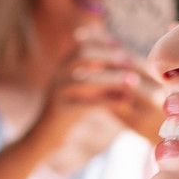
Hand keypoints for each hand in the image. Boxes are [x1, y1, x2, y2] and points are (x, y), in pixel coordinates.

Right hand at [28, 29, 163, 153]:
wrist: (44, 136)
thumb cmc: (68, 111)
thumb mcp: (79, 89)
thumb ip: (93, 75)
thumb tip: (119, 61)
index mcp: (61, 67)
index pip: (81, 44)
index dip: (101, 42)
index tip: (121, 46)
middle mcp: (57, 75)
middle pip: (83, 56)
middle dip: (109, 56)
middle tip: (129, 62)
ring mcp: (57, 93)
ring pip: (86, 80)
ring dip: (113, 79)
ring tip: (133, 81)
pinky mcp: (61, 111)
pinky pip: (87, 104)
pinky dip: (109, 102)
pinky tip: (125, 103)